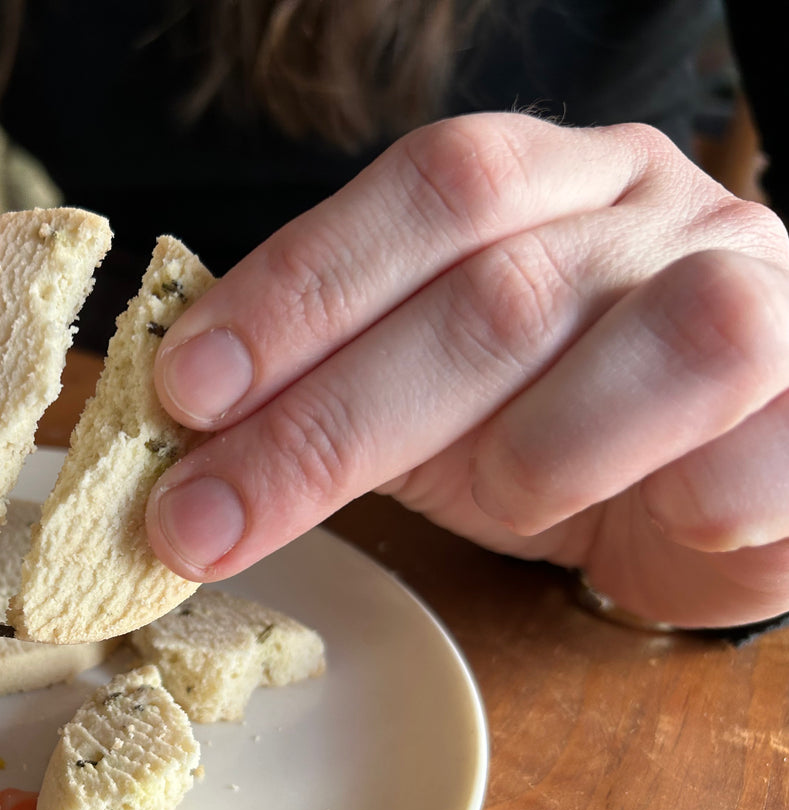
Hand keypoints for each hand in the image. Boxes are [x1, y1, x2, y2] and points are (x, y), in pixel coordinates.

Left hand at [147, 112, 788, 626]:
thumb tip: (181, 438)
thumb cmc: (548, 418)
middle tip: (203, 519)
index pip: (427, 190)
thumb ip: (322, 385)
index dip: (301, 288)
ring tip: (496, 501)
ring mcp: (762, 292)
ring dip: (532, 459)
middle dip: (327, 426)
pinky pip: (754, 460)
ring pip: (666, 346)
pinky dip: (670, 510)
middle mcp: (653, 213)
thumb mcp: (417, 389)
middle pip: (496, 293)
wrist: (719, 476)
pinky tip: (630, 527)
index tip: (185, 389)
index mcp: (546, 179)